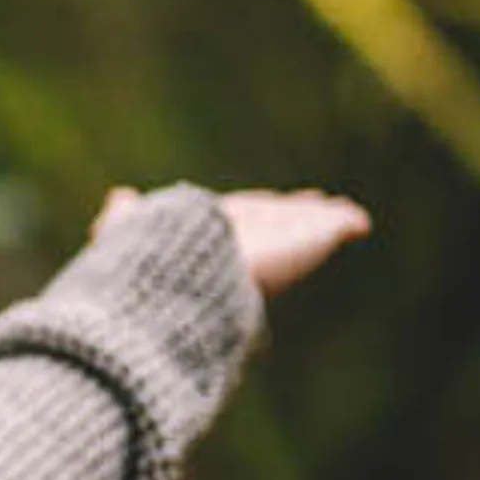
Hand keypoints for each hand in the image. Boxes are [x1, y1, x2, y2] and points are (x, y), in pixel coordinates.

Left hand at [94, 184, 371, 297]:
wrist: (179, 283)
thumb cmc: (148, 261)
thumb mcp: (127, 231)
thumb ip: (126, 218)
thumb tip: (120, 196)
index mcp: (208, 240)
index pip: (236, 223)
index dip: (255, 214)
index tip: (271, 204)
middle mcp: (245, 247)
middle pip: (276, 226)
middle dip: (292, 217)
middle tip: (317, 204)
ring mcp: (275, 248)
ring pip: (302, 231)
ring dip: (320, 221)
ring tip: (343, 215)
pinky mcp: (301, 247)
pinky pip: (326, 233)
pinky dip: (341, 225)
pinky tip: (359, 222)